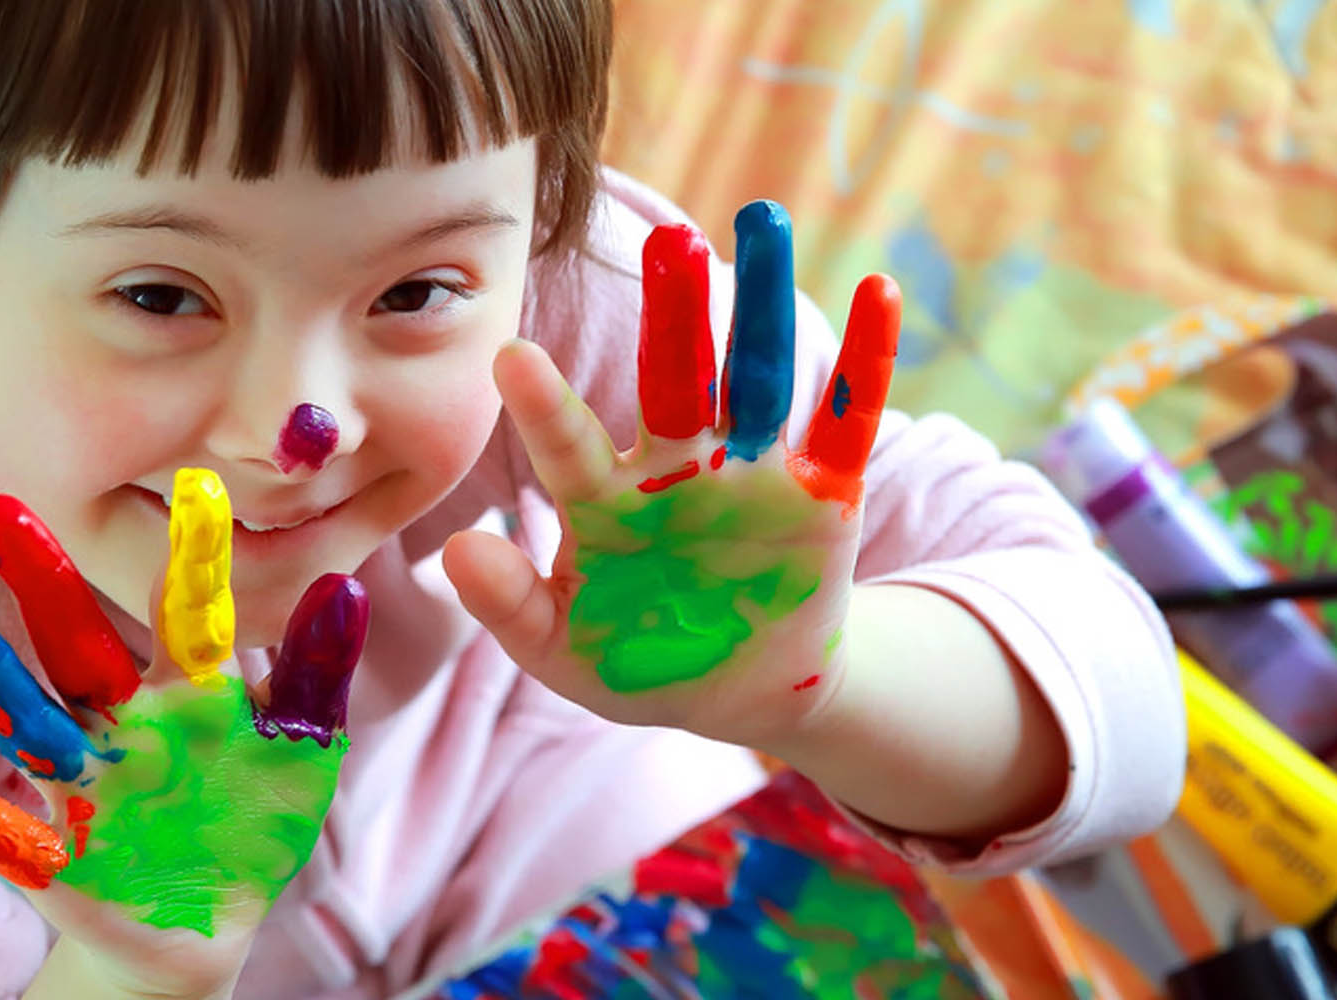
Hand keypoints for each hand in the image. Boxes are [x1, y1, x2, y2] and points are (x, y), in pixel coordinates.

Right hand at [0, 470, 367, 998]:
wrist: (208, 925)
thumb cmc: (252, 819)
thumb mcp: (301, 748)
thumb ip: (316, 673)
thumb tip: (341, 584)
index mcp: (186, 689)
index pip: (186, 610)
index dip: (194, 555)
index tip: (197, 482)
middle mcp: (122, 722)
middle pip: (77, 643)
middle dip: (40, 581)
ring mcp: (85, 787)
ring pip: (31, 722)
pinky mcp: (60, 863)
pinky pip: (14, 839)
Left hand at [445, 201, 903, 747]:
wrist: (739, 691)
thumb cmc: (637, 660)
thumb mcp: (565, 651)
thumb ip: (511, 606)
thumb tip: (455, 550)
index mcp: (606, 500)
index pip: (570, 446)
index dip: (544, 407)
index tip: (510, 355)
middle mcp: (678, 466)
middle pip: (674, 377)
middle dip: (673, 311)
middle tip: (668, 241)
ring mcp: (752, 471)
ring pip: (758, 375)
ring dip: (761, 303)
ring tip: (761, 222)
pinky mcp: (824, 490)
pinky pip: (847, 417)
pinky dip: (868, 358)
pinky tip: (881, 291)